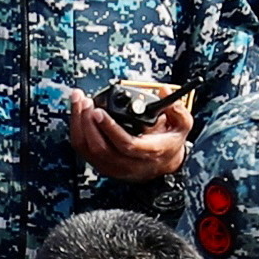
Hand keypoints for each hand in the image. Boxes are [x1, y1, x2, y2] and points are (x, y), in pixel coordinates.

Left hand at [70, 90, 193, 182]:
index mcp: (150, 152)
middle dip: (88, 122)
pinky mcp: (102, 165)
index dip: (110, 128)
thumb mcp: (182, 124)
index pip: (127, 145)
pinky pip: (83, 149)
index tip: (99, 111)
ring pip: (88, 149)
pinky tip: (77, 112)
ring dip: (79, 124)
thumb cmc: (170, 141)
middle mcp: (130, 163)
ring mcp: (114, 166)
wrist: (164, 162)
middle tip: (86, 101)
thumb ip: (176, 108)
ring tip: (79, 101)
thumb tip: (161, 91)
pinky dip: (76, 129)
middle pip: (101, 148)